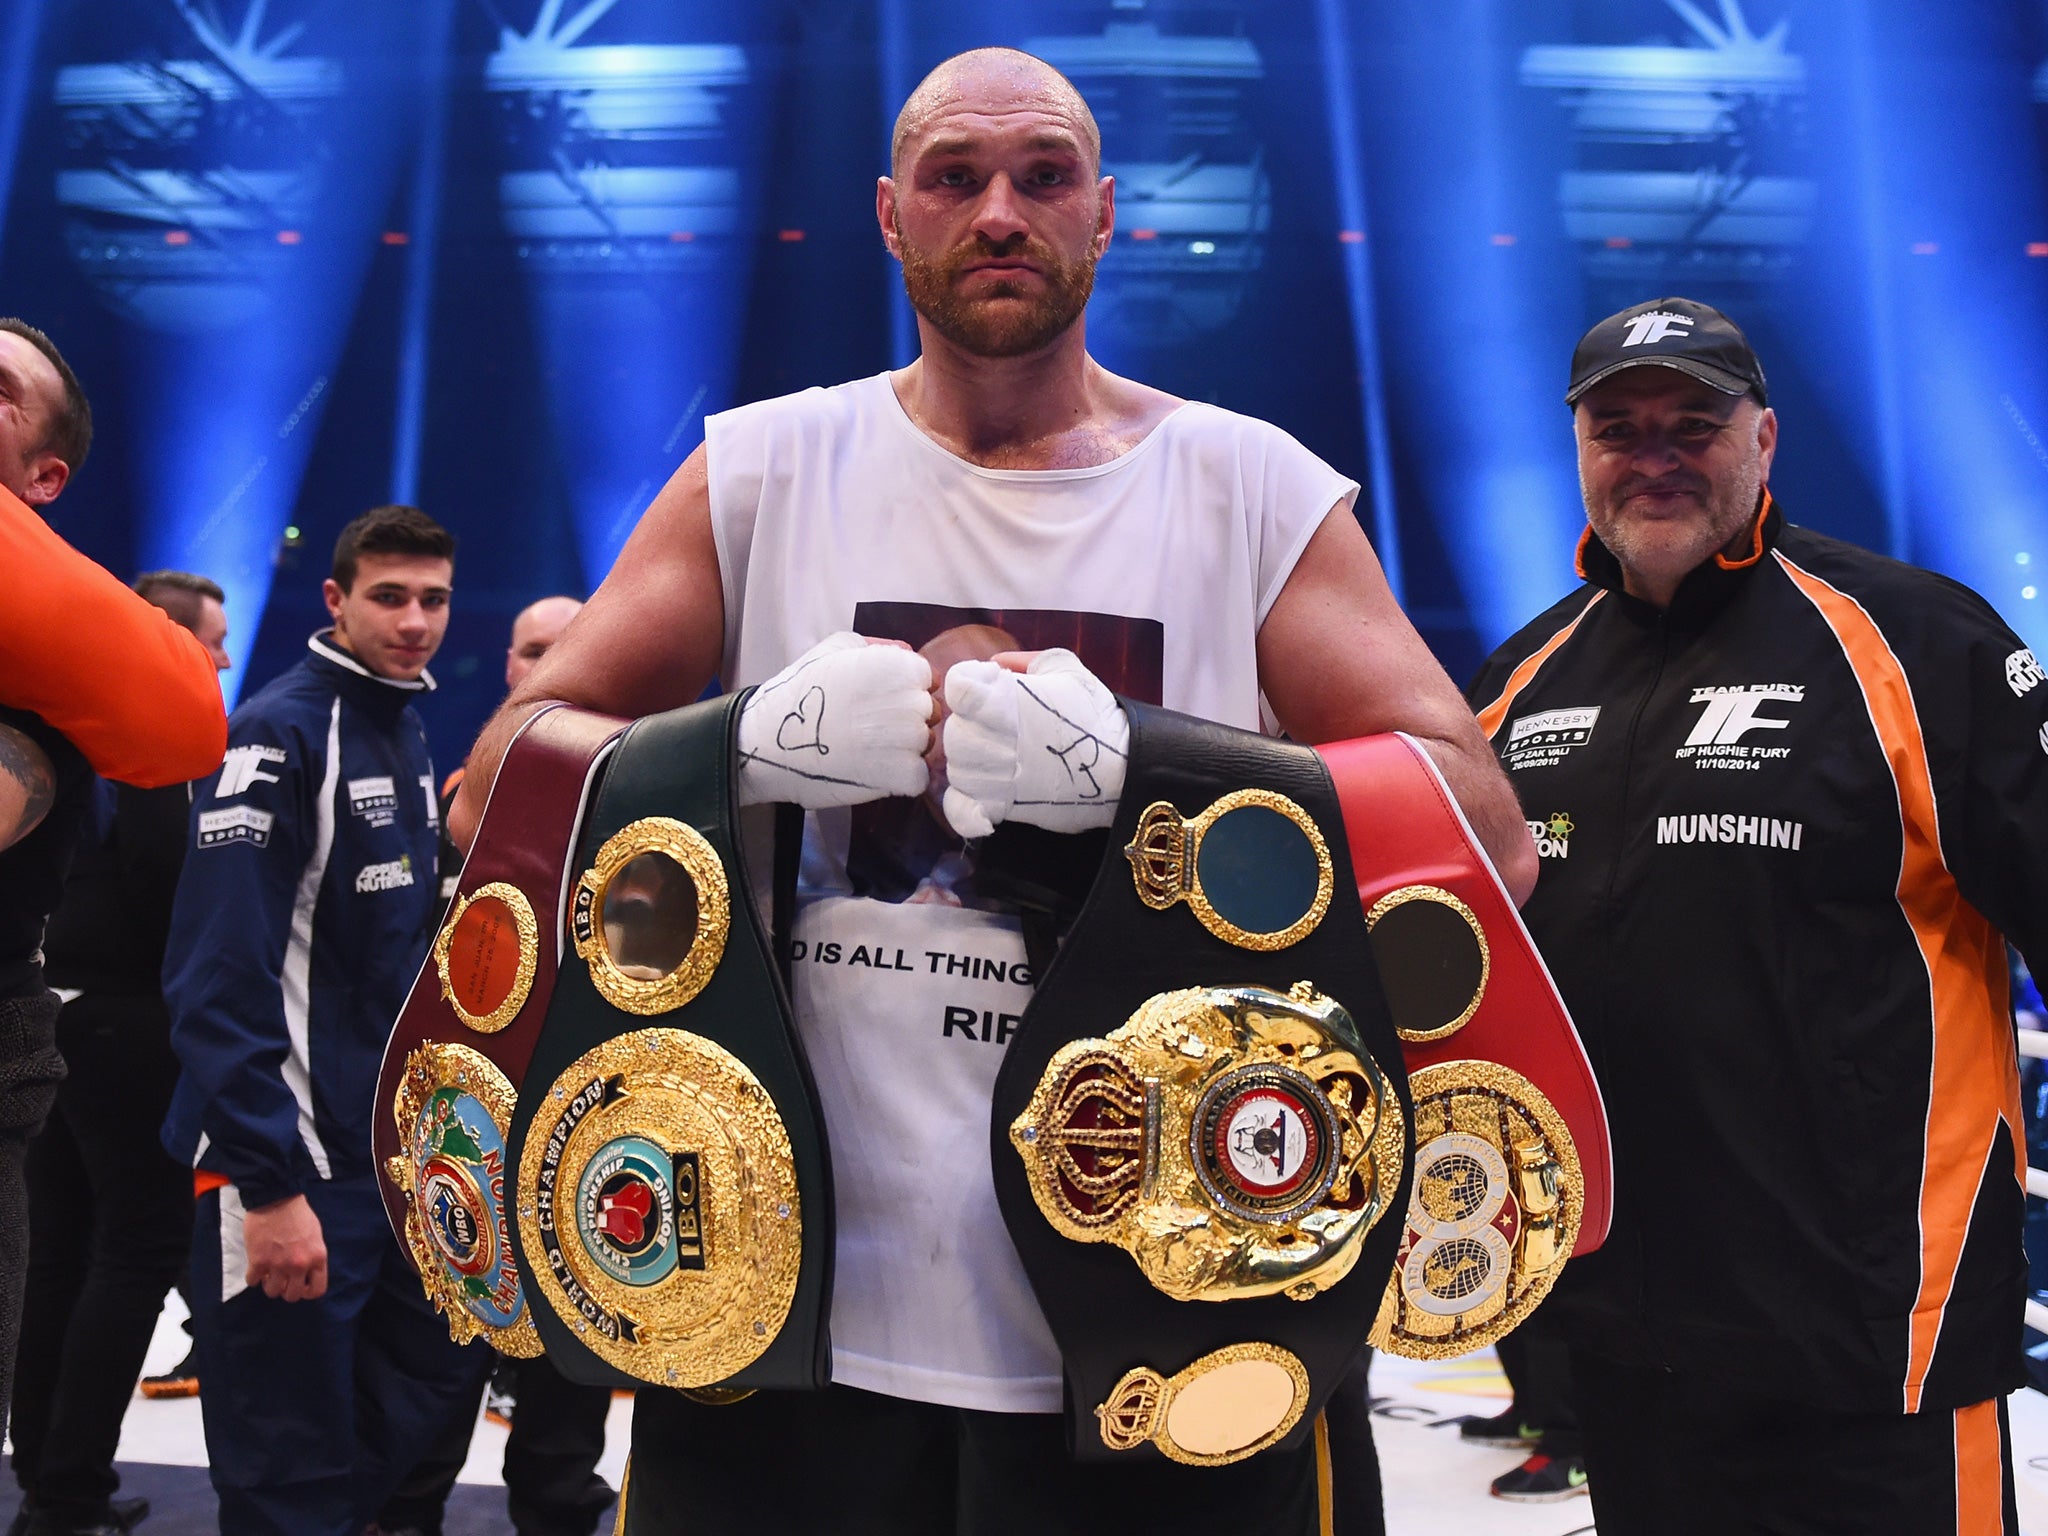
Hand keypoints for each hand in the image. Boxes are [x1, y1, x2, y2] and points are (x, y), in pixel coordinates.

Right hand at [244, 1193, 327, 1301]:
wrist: (276, 1198)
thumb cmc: (297, 1213)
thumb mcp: (315, 1235)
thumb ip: (312, 1256)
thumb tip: (307, 1273)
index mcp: (317, 1258)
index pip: (317, 1290)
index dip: (307, 1291)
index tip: (300, 1286)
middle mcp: (299, 1265)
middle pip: (292, 1295)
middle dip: (286, 1289)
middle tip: (281, 1280)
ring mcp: (278, 1265)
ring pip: (272, 1292)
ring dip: (269, 1284)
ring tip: (268, 1273)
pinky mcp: (258, 1262)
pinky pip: (253, 1281)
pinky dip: (253, 1277)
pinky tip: (256, 1267)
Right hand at [736, 633, 934, 807]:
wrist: (768, 743)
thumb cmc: (799, 693)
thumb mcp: (833, 650)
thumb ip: (877, 647)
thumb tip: (906, 652)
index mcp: (895, 665)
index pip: (925, 677)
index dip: (903, 690)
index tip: (876, 702)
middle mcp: (907, 699)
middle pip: (928, 711)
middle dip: (905, 719)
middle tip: (869, 729)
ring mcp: (906, 739)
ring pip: (926, 744)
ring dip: (904, 749)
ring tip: (867, 750)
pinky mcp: (900, 775)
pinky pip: (919, 776)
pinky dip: (901, 779)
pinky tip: (872, 771)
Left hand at [940, 649, 1128, 837]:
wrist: (1124, 766)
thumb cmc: (1095, 713)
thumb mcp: (1066, 668)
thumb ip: (1025, 661)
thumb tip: (995, 665)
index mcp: (1005, 700)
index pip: (957, 688)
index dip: (968, 683)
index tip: (990, 686)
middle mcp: (993, 738)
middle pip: (954, 731)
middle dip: (971, 726)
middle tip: (999, 729)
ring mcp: (995, 777)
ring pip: (957, 768)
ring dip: (972, 762)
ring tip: (1001, 759)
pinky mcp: (1003, 808)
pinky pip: (962, 811)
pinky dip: (963, 808)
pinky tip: (981, 799)